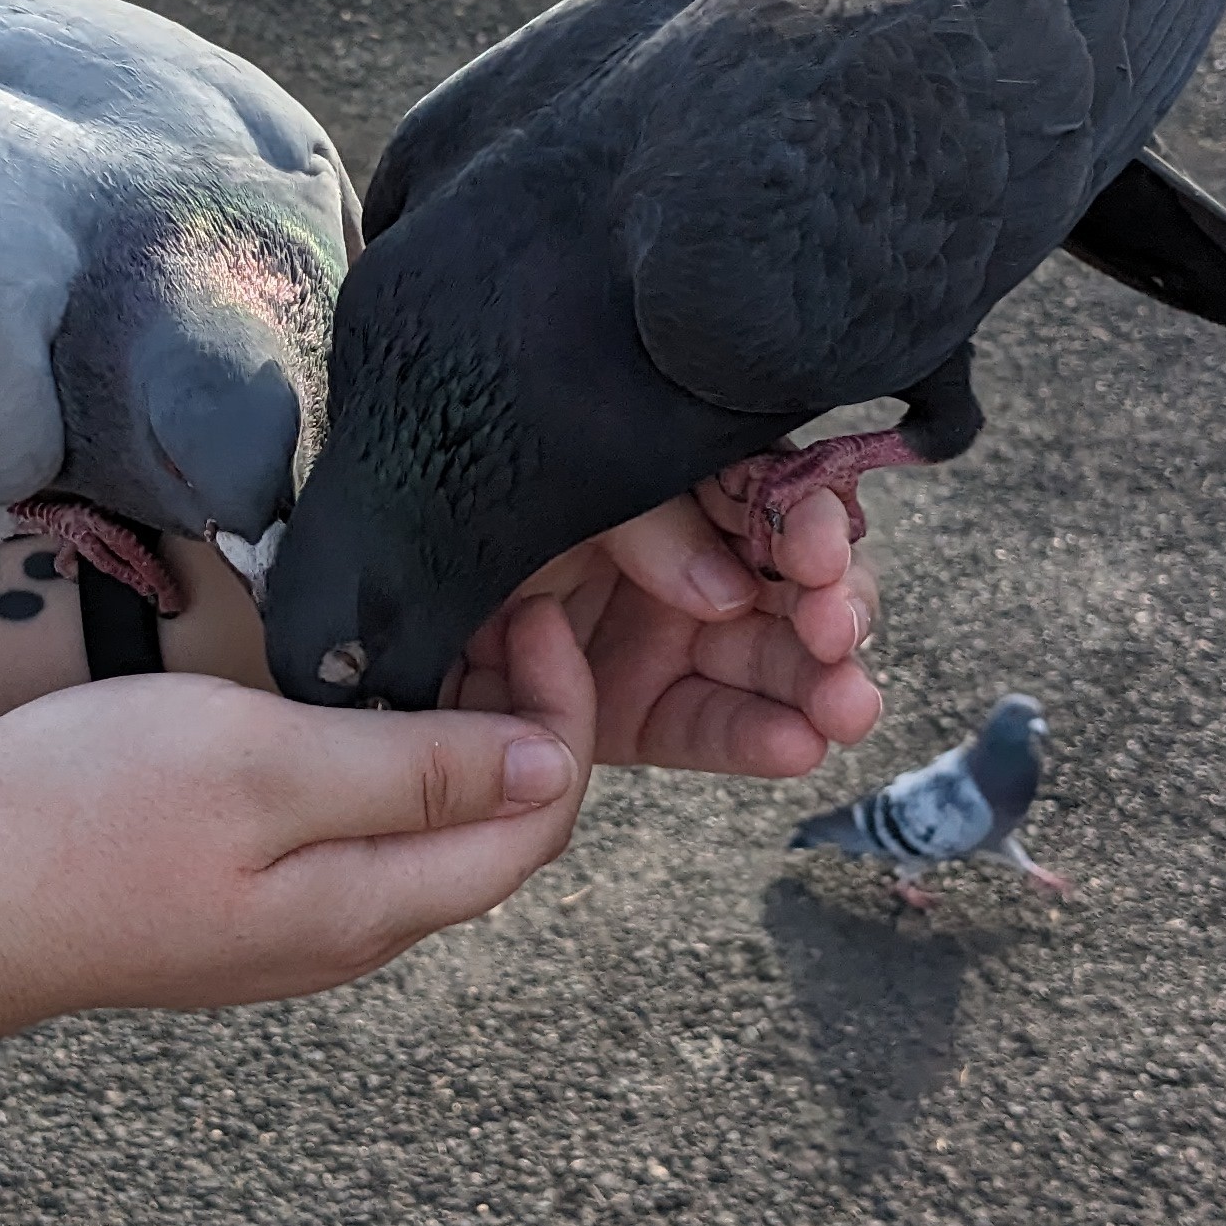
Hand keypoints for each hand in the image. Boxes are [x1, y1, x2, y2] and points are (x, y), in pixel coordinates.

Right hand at [0, 598, 596, 1029]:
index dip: (561, 714)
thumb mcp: (264, 764)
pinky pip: (358, 830)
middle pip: (494, 828)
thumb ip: (414, 771)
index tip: (528, 610)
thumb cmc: (88, 813)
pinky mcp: (241, 900)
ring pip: (426, 826)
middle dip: (520, 714)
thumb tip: (548, 763)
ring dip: (452, 729)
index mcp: (375, 904)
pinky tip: (342, 689)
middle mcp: (352, 929)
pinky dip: (385, 754)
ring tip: (423, 628)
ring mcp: (294, 922)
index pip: (539, 820)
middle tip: (486, 601)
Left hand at [447, 483, 881, 776]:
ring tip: (847, 705)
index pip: (775, 498)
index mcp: (684, 484)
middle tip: (835, 631)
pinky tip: (797, 745)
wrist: (378, 565)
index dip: (811, 525)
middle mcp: (689, 558)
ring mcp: (664, 636)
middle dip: (832, 612)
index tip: (817, 552)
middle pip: (793, 587)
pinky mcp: (634, 709)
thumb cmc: (471, 491)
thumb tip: (729, 595)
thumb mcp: (562, 479)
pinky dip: (755, 739)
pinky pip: (706, 728)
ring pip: (771, 664)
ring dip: (820, 684)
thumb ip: (652, 524)